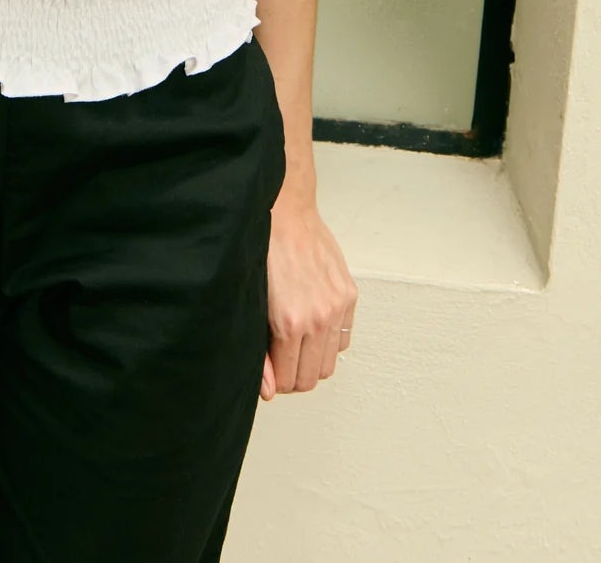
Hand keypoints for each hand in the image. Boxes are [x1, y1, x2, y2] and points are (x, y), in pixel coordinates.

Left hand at [259, 189, 356, 397]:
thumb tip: (268, 389)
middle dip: (293, 377)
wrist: (285, 211)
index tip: (269, 372)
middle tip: (280, 362)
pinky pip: (344, 338)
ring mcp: (337, 305)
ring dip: (312, 362)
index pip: (289, 381)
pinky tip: (313, 329)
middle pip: (311, 378)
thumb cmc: (262, 249)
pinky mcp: (349, 294)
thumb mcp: (252, 302)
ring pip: (330, 364)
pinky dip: (330, 341)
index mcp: (291, 322)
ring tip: (296, 347)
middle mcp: (319, 318)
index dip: (276, 382)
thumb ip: (259, 351)